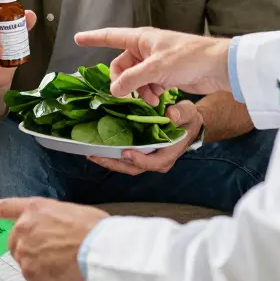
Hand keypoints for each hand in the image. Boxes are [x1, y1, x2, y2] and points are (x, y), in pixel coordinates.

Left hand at [0, 198, 107, 280]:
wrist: (97, 246)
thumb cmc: (92, 228)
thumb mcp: (69, 211)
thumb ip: (51, 220)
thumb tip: (53, 231)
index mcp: (35, 208)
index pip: (6, 207)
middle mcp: (24, 226)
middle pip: (14, 242)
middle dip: (27, 249)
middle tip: (50, 253)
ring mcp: (24, 249)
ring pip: (24, 261)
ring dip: (38, 264)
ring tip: (62, 262)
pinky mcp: (30, 269)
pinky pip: (32, 277)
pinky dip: (44, 278)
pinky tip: (61, 272)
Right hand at [74, 27, 230, 104]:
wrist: (218, 67)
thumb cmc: (189, 58)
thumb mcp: (156, 68)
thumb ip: (132, 79)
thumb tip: (113, 91)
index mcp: (142, 39)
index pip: (111, 36)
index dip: (93, 38)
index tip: (77, 39)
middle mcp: (146, 49)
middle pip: (122, 65)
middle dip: (123, 81)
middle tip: (126, 94)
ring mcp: (156, 63)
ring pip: (134, 78)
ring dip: (138, 90)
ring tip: (150, 98)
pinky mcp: (166, 75)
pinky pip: (147, 85)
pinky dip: (150, 93)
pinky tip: (159, 99)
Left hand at [88, 100, 202, 174]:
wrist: (187, 124)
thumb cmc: (187, 119)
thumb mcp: (188, 112)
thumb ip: (181, 113)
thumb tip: (171, 115)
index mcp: (169, 153)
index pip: (154, 162)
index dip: (139, 160)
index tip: (126, 152)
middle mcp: (157, 160)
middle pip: (134, 168)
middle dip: (115, 164)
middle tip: (96, 156)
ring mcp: (148, 159)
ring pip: (127, 166)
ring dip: (109, 161)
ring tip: (92, 155)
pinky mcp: (140, 154)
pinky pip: (125, 159)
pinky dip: (112, 156)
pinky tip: (98, 149)